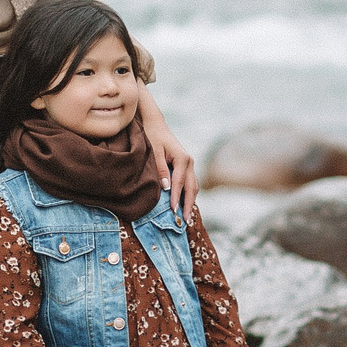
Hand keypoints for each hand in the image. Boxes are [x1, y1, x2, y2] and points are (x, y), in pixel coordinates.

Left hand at [139, 88, 196, 217]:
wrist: (155, 124)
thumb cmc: (152, 136)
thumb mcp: (153, 151)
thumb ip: (160, 169)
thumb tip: (167, 188)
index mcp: (182, 158)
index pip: (180, 183)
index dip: (177, 198)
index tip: (173, 211)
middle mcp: (189, 162)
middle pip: (192, 187)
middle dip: (189, 205)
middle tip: (184, 221)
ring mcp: (189, 164)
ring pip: (193, 187)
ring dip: (190, 202)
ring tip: (186, 218)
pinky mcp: (185, 167)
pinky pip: (190, 184)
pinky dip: (188, 195)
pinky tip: (184, 205)